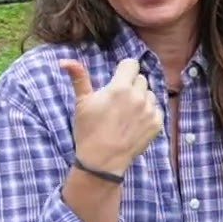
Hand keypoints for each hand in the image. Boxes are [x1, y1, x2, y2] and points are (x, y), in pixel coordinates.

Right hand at [58, 57, 162, 173]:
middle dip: (131, 85)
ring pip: (150, 94)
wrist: (102, 160)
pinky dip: (148, 113)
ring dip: (141, 99)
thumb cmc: (89, 130)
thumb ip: (79, 78)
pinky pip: (156, 109)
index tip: (118, 78)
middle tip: (119, 100)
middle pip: (141, 79)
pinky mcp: (156, 124)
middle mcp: (138, 97)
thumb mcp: (82, 102)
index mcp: (120, 88)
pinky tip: (135, 122)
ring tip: (126, 113)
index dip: (124, 70)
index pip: (132, 64)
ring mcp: (149, 111)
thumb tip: (65, 61)